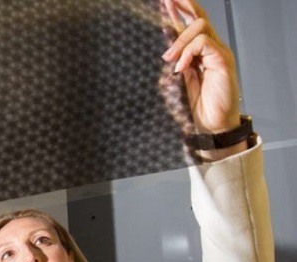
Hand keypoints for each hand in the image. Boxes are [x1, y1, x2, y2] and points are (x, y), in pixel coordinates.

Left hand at [161, 0, 240, 134]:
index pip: (191, 26)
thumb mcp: (177, 83)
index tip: (166, 2)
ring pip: (200, 27)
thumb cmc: (195, 108)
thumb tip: (164, 54)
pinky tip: (179, 68)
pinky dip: (188, 52)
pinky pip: (204, 43)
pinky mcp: (222, 61)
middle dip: (183, 6)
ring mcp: (218, 54)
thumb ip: (174, 66)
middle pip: (199, 18)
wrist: (211, 125)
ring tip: (168, 59)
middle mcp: (210, 50)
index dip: (180, 12)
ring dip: (180, 40)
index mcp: (199, 54)